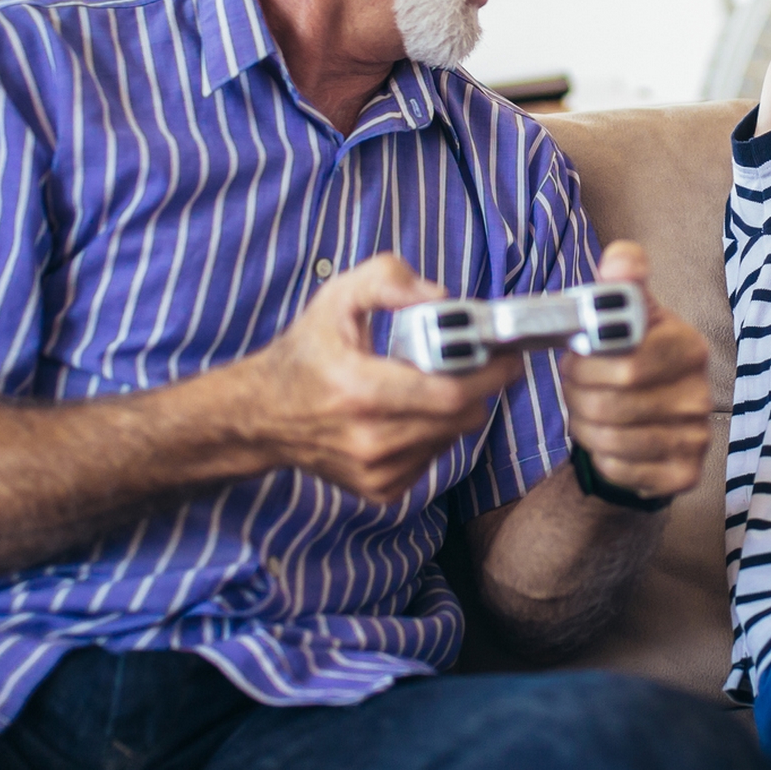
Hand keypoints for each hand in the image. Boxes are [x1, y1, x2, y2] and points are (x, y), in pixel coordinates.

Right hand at [244, 254, 522, 503]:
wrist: (261, 415)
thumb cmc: (304, 354)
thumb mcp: (336, 298)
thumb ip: (387, 280)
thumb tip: (440, 298)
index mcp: (360, 389)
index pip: (449, 393)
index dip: (490, 374)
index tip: (509, 356)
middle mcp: (369, 439)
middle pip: (460, 419)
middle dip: (478, 389)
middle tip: (478, 364)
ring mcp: (374, 471)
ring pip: (451, 439)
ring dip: (455, 411)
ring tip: (433, 384)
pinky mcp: (379, 489)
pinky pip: (432, 459)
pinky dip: (434, 434)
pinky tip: (411, 413)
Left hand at [557, 241, 713, 500]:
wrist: (652, 418)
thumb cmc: (633, 359)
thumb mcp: (629, 315)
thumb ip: (622, 281)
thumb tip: (620, 259)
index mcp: (687, 347)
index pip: (628, 364)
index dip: (587, 365)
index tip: (574, 358)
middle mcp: (700, 393)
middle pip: (613, 404)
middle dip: (578, 395)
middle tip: (574, 386)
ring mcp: (696, 437)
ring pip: (612, 439)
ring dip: (584, 425)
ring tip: (586, 410)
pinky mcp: (684, 474)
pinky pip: (622, 469)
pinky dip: (601, 457)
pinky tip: (606, 440)